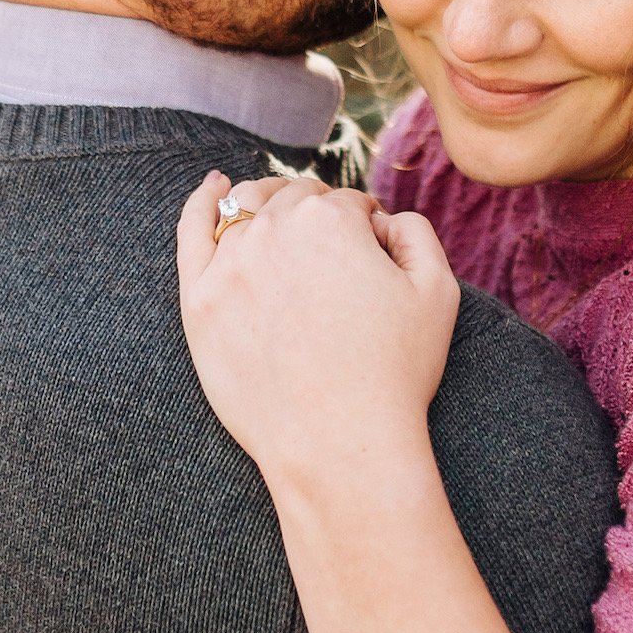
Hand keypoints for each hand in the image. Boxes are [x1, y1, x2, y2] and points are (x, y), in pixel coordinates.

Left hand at [177, 172, 460, 491]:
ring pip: (247, 209)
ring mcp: (229, 264)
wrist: (338, 445)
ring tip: (287, 226)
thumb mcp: (438, 291)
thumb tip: (382, 218)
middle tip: (338, 265)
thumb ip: (416, 231)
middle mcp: (274, 230)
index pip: (349, 205)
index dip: (368, 232)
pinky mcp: (198, 300)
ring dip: (271, 206)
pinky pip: (193, 232)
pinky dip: (203, 202)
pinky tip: (214, 187)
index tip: (376, 265)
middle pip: (297, 201)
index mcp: (331, 218)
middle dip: (321, 218)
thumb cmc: (394, 373)